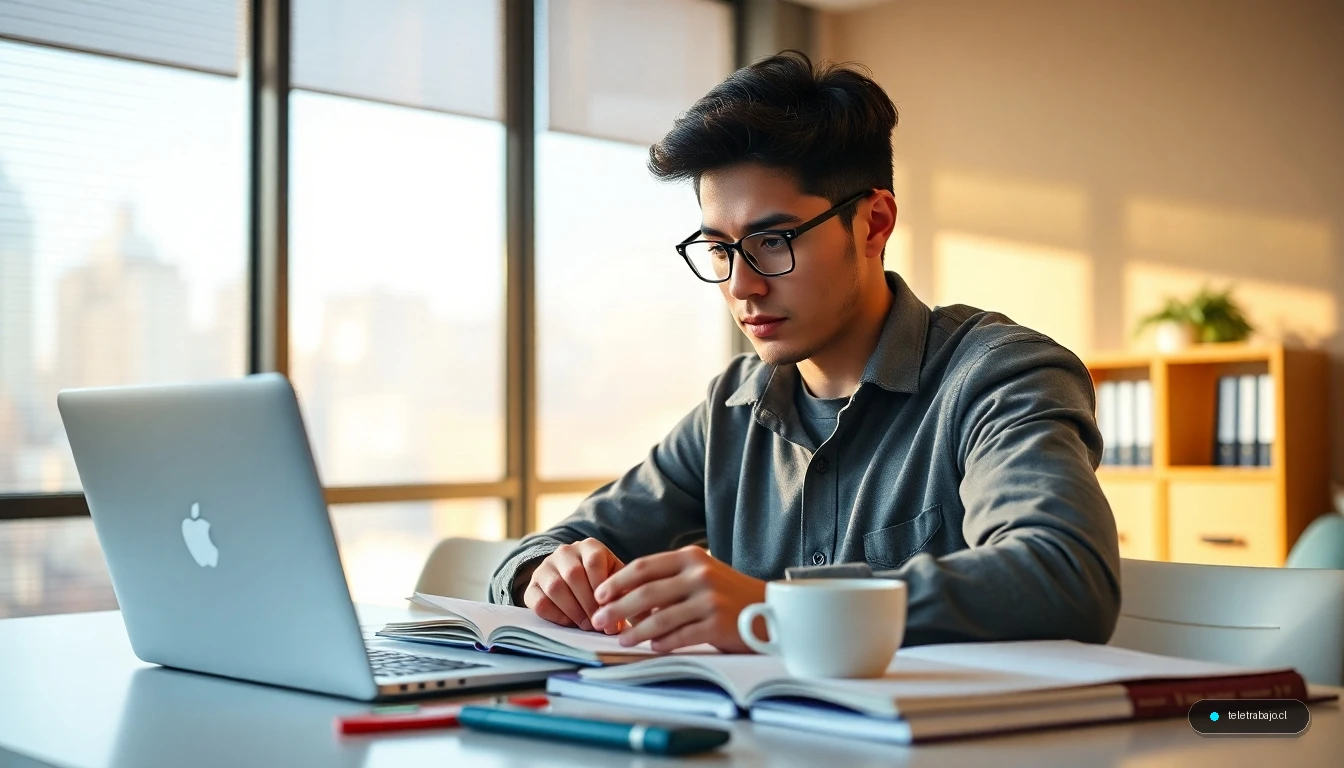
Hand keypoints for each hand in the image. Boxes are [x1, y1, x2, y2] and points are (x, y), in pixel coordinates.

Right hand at [522, 539, 624, 632]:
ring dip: (573, 611)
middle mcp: (565, 552)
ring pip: (555, 588)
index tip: (609, 608)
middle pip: (573, 575)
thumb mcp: (614, 580)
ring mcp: (545, 567)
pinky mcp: (531, 586)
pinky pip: (539, 602)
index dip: (601, 587)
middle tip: (598, 622)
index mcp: (589, 546)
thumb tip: (613, 624)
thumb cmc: (602, 582)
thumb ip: (619, 595)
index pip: (593, 561)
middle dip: (588, 603)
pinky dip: (556, 616)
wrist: (575, 582)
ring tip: (586, 625)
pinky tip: (569, 623)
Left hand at [591, 546, 765, 652]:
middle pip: (646, 592)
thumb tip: (626, 600)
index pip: (644, 566)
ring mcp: (710, 599)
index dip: (617, 581)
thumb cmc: (728, 595)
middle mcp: (700, 574)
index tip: (598, 595)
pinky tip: (651, 648)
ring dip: (635, 631)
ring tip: (621, 640)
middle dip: (617, 608)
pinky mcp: (718, 624)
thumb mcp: (701, 576)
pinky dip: (662, 643)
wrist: (772, 610)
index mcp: (691, 557)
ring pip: (660, 618)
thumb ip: (669, 582)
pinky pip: (680, 636)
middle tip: (598, 620)